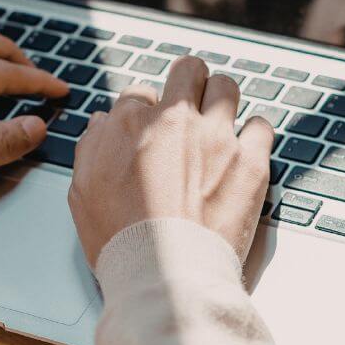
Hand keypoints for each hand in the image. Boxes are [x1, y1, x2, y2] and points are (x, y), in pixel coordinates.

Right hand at [68, 56, 273, 267]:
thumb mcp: (83, 192)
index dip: (144, 110)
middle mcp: (176, 121)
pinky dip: (254, 135)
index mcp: (131, 124)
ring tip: (218, 122)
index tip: (149, 129)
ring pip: (227, 87)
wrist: (166, 274)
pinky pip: (261, 126)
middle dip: (188, 82)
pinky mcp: (250, 162)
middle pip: (188, 70)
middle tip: (189, 102)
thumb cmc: (122, 240)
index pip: (140, 92)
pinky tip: (244, 149)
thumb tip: (103, 123)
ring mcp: (217, 138)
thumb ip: (92, 147)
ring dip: (221, 100)